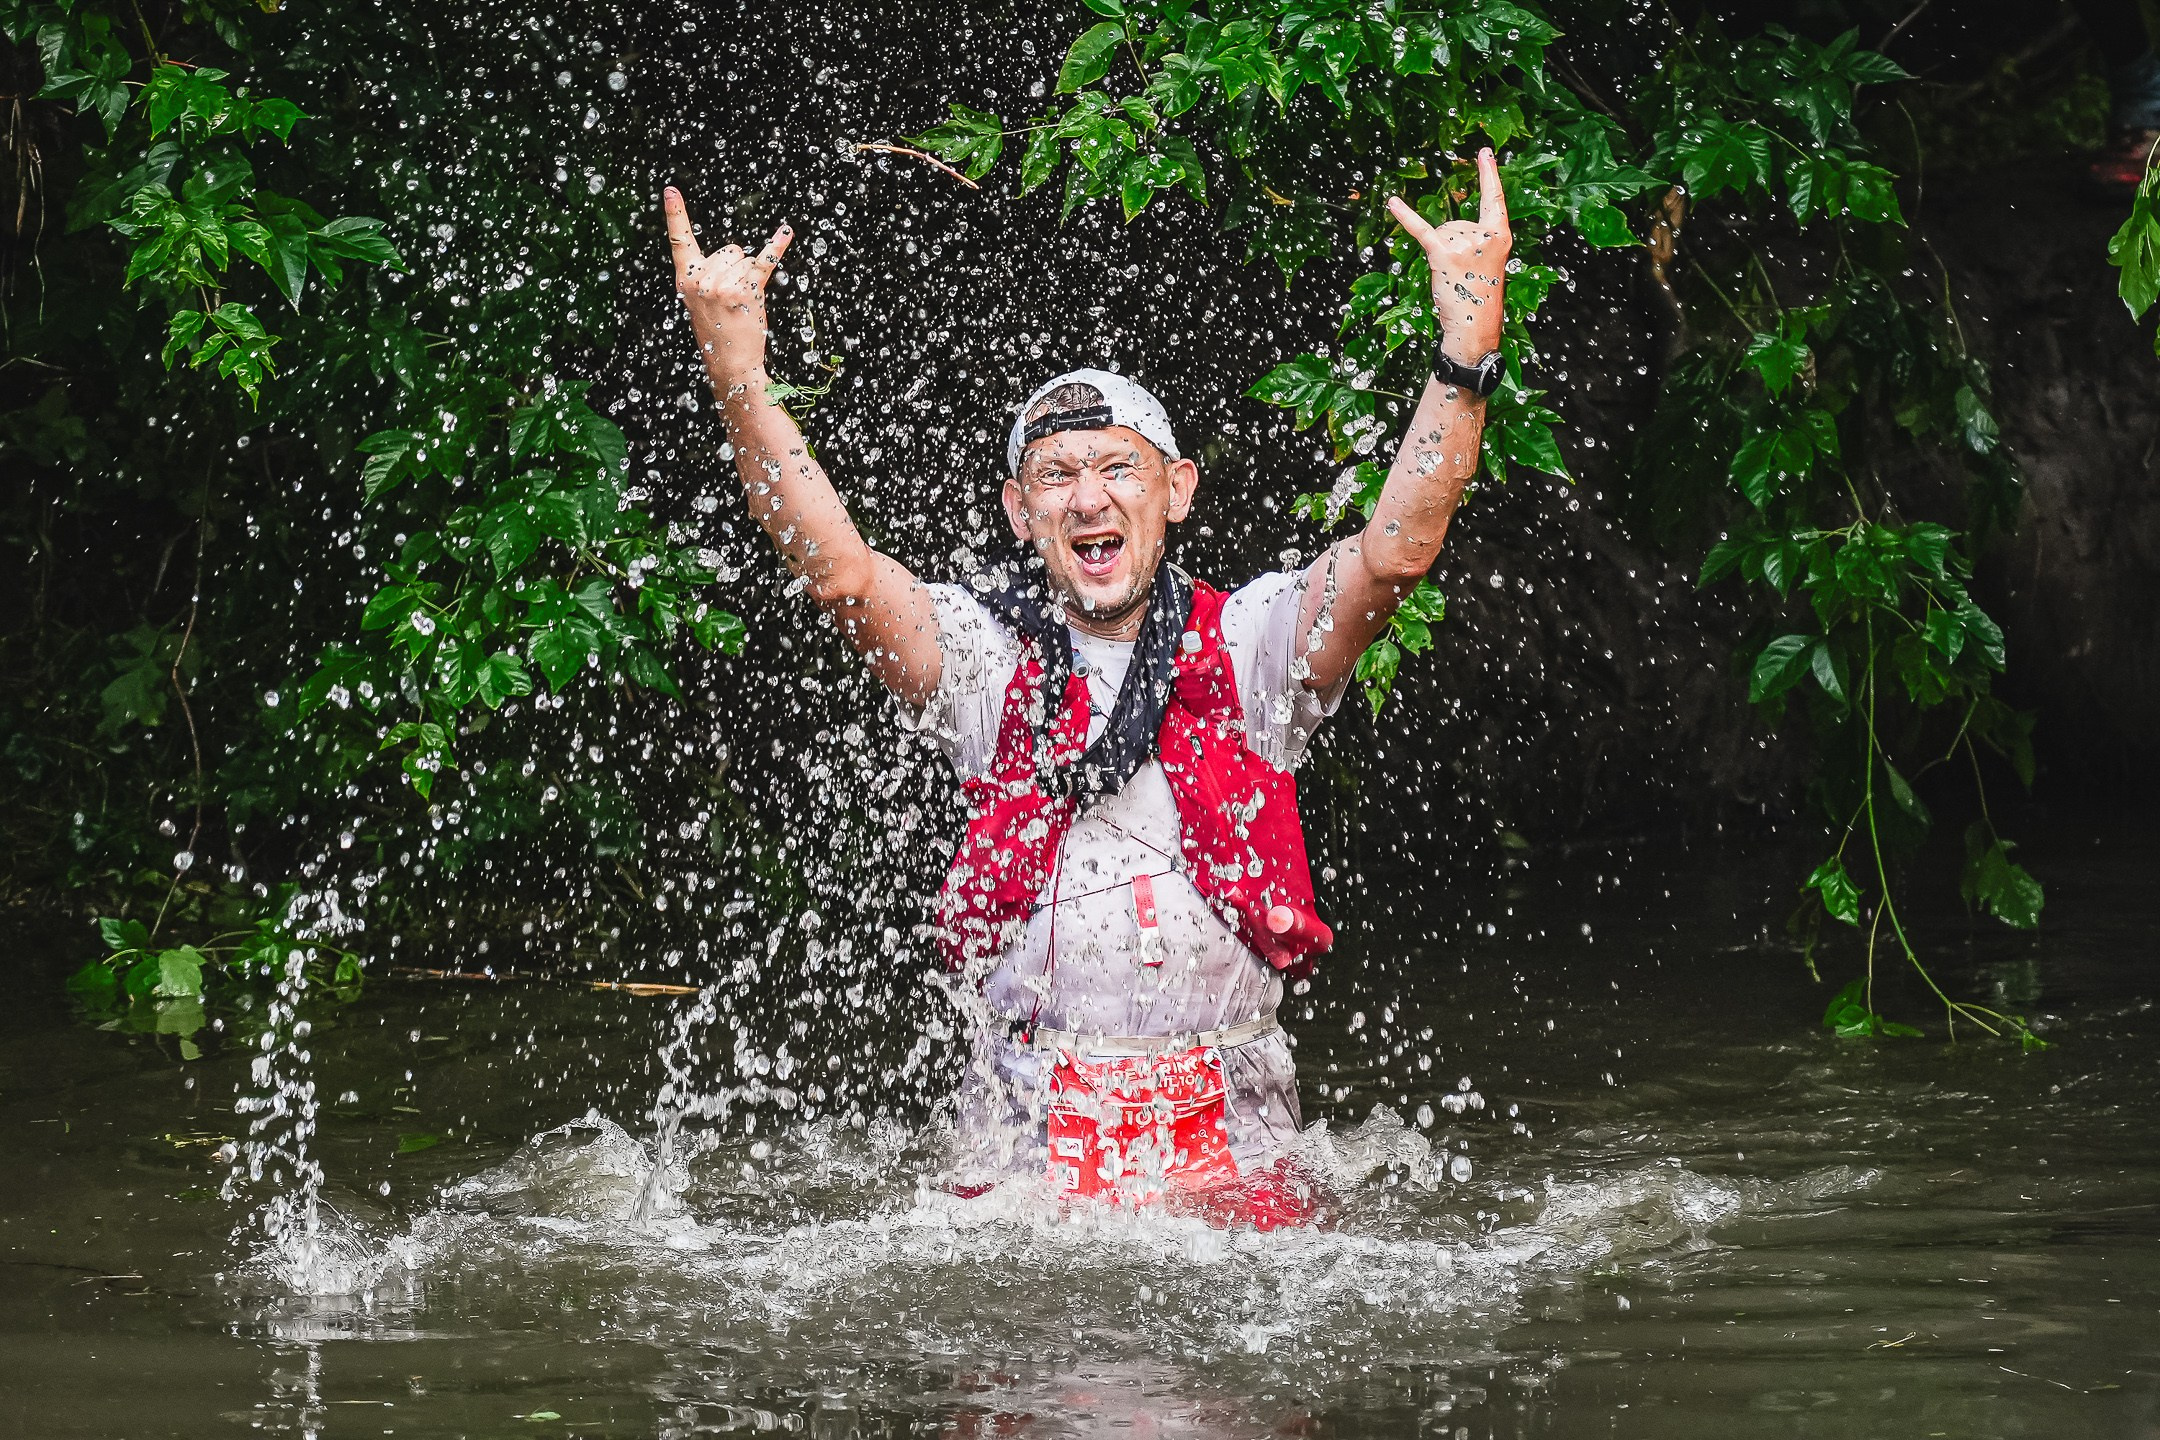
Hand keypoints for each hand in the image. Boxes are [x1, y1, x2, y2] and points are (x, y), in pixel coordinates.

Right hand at [664, 186, 791, 377]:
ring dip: (749, 276)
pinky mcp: (746, 291)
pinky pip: (765, 262)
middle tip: (730, 297)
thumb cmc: (717, 329)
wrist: (729, 362)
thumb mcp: (700, 300)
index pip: (679, 240)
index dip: (675, 213)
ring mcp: (723, 285)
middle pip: (730, 249)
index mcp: (685, 279)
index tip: (670, 189)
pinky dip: (777, 247)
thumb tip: (738, 254)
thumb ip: (708, 274)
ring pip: (746, 258)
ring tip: (741, 302)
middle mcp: (701, 279)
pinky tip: (786, 232)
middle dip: (736, 267)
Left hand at [1387, 147, 1510, 365]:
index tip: (1485, 153)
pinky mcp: (1442, 254)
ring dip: (1440, 253)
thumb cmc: (1479, 297)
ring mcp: (1464, 244)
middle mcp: (1483, 235)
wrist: (1474, 326)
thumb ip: (1475, 240)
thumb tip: (1446, 228)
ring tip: (1453, 275)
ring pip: (1440, 232)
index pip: (1494, 200)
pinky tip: (1392, 202)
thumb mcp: (1488, 263)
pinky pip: (1421, 230)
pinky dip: (1405, 216)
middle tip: (1462, 273)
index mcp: (1500, 236)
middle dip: (1451, 246)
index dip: (1489, 176)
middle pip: (1455, 223)